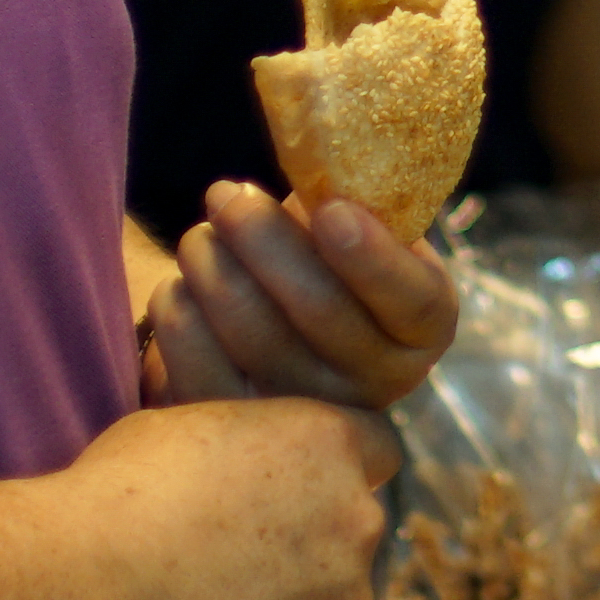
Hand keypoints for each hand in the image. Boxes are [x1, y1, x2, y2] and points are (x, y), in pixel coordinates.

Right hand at [66, 390, 389, 599]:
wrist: (86, 588)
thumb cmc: (121, 491)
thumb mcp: (191, 427)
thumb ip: (247, 447)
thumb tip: (242, 463)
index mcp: (333, 447)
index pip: (379, 449)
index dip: (337, 469)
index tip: (295, 488)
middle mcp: (358, 524)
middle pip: (354, 532)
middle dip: (312, 543)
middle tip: (237, 560)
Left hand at [147, 185, 459, 415]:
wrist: (275, 317)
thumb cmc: (319, 253)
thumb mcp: (356, 221)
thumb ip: (352, 201)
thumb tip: (320, 168)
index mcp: (420, 328)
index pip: (413, 302)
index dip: (373, 259)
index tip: (330, 209)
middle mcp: (375, 385)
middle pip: (322, 313)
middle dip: (264, 241)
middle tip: (223, 194)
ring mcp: (307, 418)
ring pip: (253, 336)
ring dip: (212, 268)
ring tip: (200, 234)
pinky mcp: (238, 431)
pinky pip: (195, 365)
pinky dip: (178, 311)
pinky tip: (181, 287)